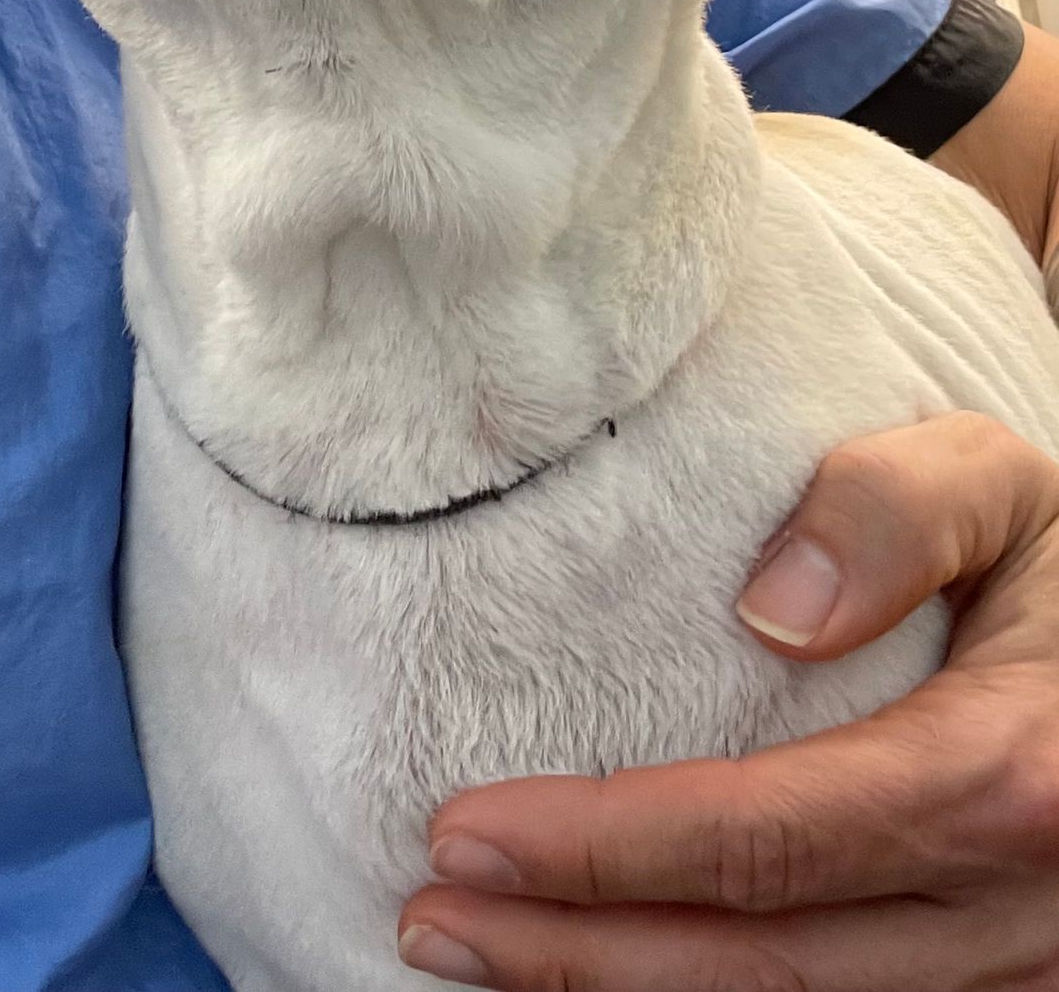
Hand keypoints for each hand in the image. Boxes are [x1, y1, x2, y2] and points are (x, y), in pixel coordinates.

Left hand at [398, 413, 1058, 988]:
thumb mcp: (1011, 487)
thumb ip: (898, 510)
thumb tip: (769, 608)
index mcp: (1008, 780)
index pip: (769, 840)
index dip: (607, 849)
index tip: (464, 833)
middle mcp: (1018, 919)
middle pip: (766, 967)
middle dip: (578, 954)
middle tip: (429, 919)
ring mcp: (1021, 985)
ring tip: (478, 960)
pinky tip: (609, 981)